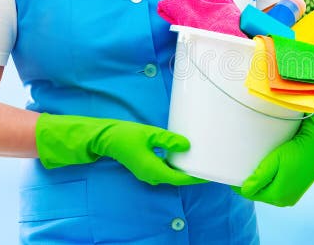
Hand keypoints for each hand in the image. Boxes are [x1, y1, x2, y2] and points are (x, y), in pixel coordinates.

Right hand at [36, 114, 205, 185]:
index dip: (195, 177)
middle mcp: (151, 175)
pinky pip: (165, 170)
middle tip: (209, 166)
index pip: (179, 179)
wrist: (104, 138)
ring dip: (184, 171)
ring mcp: (147, 173)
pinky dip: (176, 167)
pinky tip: (183, 158)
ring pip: (171, 175)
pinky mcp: (146, 168)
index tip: (209, 174)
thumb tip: (186, 145)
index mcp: (153, 169)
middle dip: (193, 174)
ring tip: (200, 161)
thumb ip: (168, 140)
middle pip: (177, 179)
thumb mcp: (149, 134)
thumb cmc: (124, 135)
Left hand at [235, 101, 313, 206]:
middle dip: (251, 183)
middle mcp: (285, 200)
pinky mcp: (297, 187)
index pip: (251, 193)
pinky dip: (272, 179)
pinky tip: (270, 168)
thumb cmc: (297, 150)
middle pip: (260, 193)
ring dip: (261, 181)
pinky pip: (278, 185)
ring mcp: (293, 195)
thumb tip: (244, 190)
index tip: (233, 174)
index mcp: (278, 196)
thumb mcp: (274, 161)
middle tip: (243, 168)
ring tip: (255, 167)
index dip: (240, 184)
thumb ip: (258, 178)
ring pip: (269, 189)